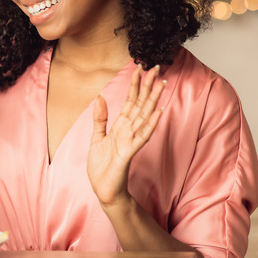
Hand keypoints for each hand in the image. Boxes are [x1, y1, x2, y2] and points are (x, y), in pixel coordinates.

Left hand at [87, 64, 164, 206]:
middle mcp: (128, 131)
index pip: (130, 101)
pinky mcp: (129, 152)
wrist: (104, 189)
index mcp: (120, 126)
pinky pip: (141, 136)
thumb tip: (100, 96)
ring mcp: (130, 140)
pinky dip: (150, 125)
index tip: (139, 68)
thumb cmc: (102, 166)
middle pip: (140, 104)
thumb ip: (100, 118)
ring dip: (153, 100)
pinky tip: (158, 113)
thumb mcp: (96, 137)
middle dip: (148, 86)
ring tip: (161, 84)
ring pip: (144, 116)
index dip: (135, 85)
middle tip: (156, 67)